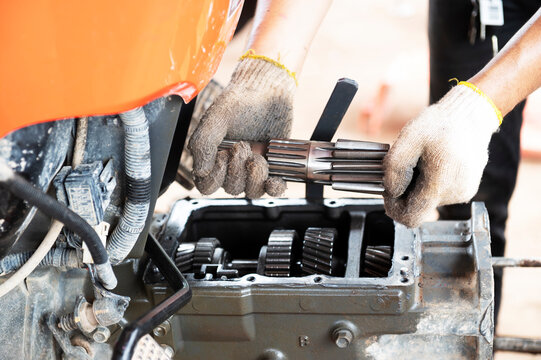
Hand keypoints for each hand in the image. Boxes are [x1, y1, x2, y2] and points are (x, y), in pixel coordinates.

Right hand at [188, 56, 295, 197]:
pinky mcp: (272, 166)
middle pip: (231, 188)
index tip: (224, 156)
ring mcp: (252, 168)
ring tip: (258, 157)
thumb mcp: (216, 118)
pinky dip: (274, 188)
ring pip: (251, 191)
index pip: (207, 185)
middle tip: (243, 146)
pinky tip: (274, 180)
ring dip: (254, 178)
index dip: (215, 177)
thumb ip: (203, 143)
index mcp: (212, 157)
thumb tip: (200, 171)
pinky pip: (272, 188)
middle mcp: (231, 166)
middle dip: (237, 170)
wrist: (267, 90)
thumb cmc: (239, 101)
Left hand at [383, 84, 500, 226]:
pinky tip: (434, 164)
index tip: (389, 190)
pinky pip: (440, 194)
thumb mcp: (408, 140)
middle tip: (406, 168)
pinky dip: (431, 183)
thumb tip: (392, 192)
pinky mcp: (466, 190)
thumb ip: (394, 168)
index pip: (410, 217)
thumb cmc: (441, 124)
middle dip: (406, 192)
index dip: (394, 207)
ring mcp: (463, 193)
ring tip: (423, 161)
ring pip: (429, 201)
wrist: (471, 115)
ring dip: (419, 186)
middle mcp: (455, 194)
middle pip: (419, 209)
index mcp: (440, 184)